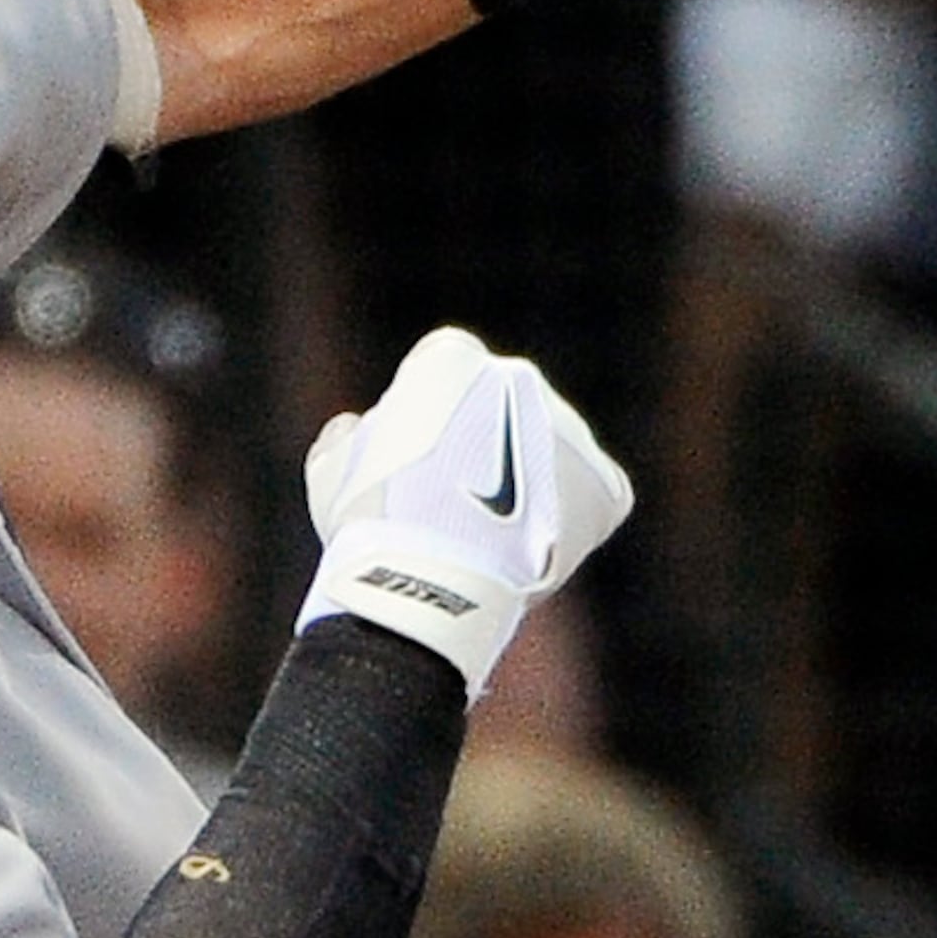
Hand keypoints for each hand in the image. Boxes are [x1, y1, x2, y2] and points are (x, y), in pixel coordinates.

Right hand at [298, 327, 632, 694]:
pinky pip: (596, 495)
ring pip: (548, 454)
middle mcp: (520, 379)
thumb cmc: (369, 525)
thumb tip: (354, 430)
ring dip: (530, 484)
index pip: (446, 373)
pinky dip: (575, 518)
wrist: (430, 580)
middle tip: (457, 509)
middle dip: (485, 449)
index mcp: (452, 356)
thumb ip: (348, 438)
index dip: (429, 419)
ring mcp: (568, 431)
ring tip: (495, 543)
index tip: (418, 463)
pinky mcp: (604, 487)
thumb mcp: (333, 471)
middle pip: (504, 410)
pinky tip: (536, 548)